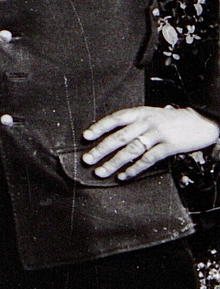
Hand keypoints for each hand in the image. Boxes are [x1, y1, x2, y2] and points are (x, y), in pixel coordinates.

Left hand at [81, 106, 218, 180]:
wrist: (202, 120)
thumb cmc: (172, 120)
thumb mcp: (151, 115)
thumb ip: (133, 123)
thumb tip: (108, 136)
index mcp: (141, 113)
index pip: (115, 119)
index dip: (99, 127)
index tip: (86, 137)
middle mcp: (147, 122)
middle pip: (119, 137)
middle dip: (101, 149)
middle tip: (87, 159)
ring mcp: (158, 134)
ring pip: (131, 150)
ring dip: (114, 163)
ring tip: (101, 172)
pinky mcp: (169, 146)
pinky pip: (147, 159)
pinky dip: (134, 169)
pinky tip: (124, 176)